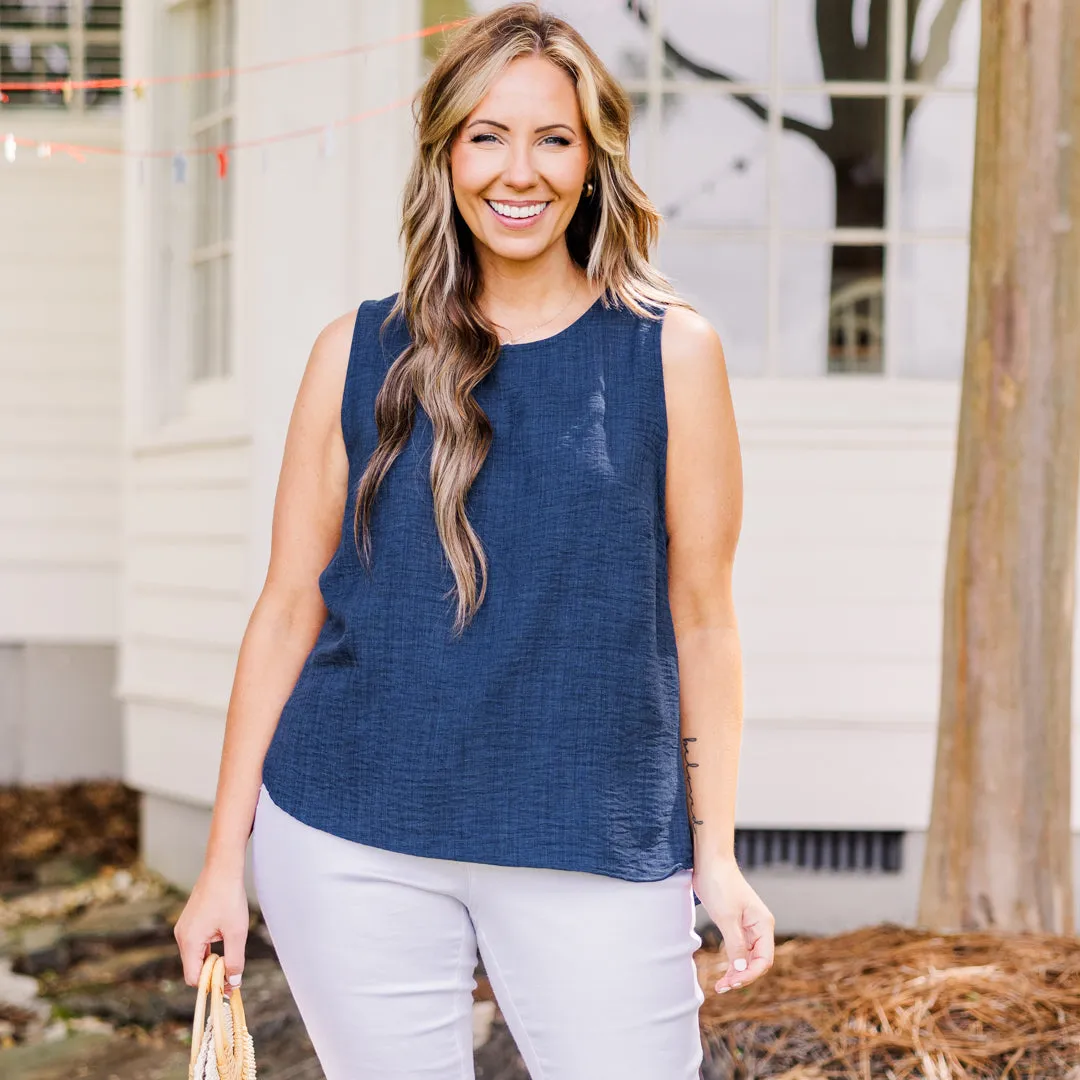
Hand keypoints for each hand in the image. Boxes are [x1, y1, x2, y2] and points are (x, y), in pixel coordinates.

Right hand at [173, 861, 250, 992]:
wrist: (222, 868)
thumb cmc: (229, 897)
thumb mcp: (236, 932)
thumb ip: (234, 960)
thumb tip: (233, 984)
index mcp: (189, 941)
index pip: (193, 978)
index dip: (211, 983)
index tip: (229, 980)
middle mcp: (181, 936)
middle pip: (193, 968)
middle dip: (212, 971)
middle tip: (233, 964)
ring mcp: (183, 928)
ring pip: (196, 955)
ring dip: (212, 957)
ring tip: (231, 944)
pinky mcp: (189, 921)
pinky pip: (196, 943)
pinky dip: (209, 946)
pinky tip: (224, 934)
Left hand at [693, 856, 774, 993]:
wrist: (710, 861)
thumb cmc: (720, 884)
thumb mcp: (726, 917)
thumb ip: (735, 945)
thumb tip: (740, 971)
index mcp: (763, 924)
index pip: (764, 959)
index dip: (750, 975)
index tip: (733, 983)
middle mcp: (760, 927)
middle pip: (756, 961)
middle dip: (742, 976)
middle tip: (722, 988)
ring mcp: (748, 926)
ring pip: (747, 957)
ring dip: (736, 972)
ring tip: (720, 986)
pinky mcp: (736, 924)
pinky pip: (738, 949)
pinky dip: (732, 961)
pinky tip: (723, 971)